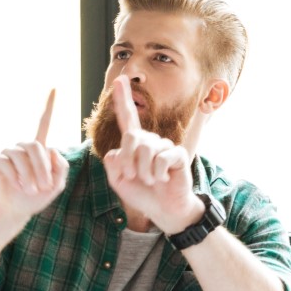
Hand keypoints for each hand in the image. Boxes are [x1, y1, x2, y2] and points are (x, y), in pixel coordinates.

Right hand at [0, 89, 69, 228]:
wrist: (11, 213)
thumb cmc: (32, 199)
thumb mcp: (55, 186)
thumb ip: (60, 167)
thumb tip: (52, 149)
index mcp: (37, 151)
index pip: (43, 124)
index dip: (49, 107)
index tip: (55, 88)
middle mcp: (21, 148)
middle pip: (35, 146)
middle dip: (43, 167)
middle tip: (45, 187)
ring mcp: (6, 153)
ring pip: (21, 155)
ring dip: (30, 175)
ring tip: (30, 190)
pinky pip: (6, 162)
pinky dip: (15, 176)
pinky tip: (16, 186)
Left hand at [101, 80, 202, 233]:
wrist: (163, 210)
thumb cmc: (143, 194)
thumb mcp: (119, 181)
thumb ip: (113, 165)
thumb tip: (116, 151)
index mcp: (135, 144)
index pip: (128, 118)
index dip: (123, 99)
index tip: (120, 79)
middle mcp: (150, 140)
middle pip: (131, 137)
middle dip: (128, 160)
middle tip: (132, 176)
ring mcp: (165, 146)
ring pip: (146, 150)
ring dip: (143, 172)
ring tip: (151, 181)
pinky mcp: (177, 154)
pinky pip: (161, 159)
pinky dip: (157, 174)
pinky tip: (162, 180)